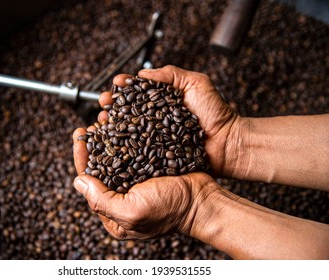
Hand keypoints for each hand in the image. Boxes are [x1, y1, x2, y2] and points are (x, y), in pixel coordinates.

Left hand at [73, 127, 218, 239]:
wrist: (202, 200)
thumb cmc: (170, 210)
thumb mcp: (132, 211)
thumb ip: (102, 200)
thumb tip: (78, 182)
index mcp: (114, 215)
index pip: (90, 186)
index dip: (82, 161)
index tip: (79, 140)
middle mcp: (123, 199)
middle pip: (100, 171)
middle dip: (92, 148)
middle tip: (86, 129)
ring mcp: (136, 183)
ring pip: (115, 159)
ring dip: (106, 140)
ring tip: (100, 122)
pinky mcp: (148, 170)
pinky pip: (131, 153)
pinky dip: (125, 139)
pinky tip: (120, 125)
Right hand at [98, 65, 239, 175]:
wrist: (227, 142)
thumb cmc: (216, 112)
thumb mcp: (197, 83)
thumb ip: (172, 74)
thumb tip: (143, 73)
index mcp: (163, 101)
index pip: (138, 91)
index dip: (124, 87)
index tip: (116, 83)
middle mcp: (156, 119)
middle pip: (128, 110)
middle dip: (112, 104)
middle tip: (104, 102)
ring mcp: (155, 137)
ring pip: (128, 130)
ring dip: (112, 125)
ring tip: (102, 121)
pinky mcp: (157, 155)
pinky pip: (136, 151)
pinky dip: (122, 147)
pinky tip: (111, 143)